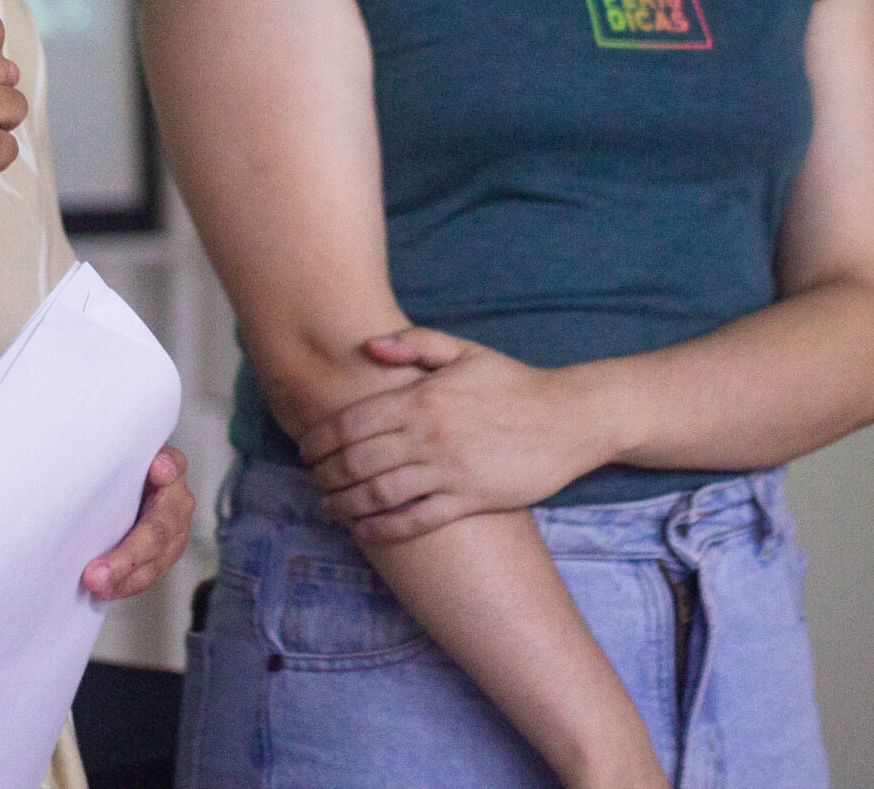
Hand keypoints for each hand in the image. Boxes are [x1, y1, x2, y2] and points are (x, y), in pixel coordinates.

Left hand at [82, 446, 193, 601]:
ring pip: (156, 559)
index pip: (172, 465)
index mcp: (169, 467)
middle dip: (127, 555)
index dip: (166, 469)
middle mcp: (177, 499)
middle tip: (96, 573)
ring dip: (125, 577)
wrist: (128, 489)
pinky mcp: (165, 553)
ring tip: (97, 586)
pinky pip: (148, 573)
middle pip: (158, 529)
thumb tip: (140, 462)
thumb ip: (118, 454)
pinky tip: (104, 590)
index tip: (158, 469)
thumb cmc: (120, 471)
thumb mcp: (120, 456)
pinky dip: (125, 584)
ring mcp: (175, 530)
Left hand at [295, 330, 594, 544]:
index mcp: (423, 397)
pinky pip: (416, 520)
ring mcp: (449, 471)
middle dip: (325, 475)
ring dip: (344, 505)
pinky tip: (364, 531)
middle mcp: (429, 436)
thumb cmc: (513, 383)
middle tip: (312, 481)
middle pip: (357, 461)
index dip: (320, 439)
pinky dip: (383, 530)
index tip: (305, 449)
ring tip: (328, 508)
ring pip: (379, 494)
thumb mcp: (464, 351)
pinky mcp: (470, 500)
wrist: (569, 418)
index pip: (352, 422)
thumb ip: (414, 343)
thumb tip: (367, 345)